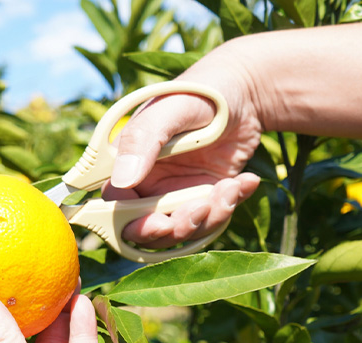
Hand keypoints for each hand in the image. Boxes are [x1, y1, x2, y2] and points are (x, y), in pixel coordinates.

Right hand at [105, 44, 263, 248]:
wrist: (244, 92)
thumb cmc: (199, 92)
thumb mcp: (170, 111)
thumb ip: (143, 141)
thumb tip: (122, 179)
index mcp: (127, 163)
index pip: (115, 206)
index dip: (132, 222)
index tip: (159, 223)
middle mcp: (148, 183)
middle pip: (148, 229)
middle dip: (175, 228)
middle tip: (200, 210)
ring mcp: (177, 193)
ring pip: (184, 230)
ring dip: (210, 216)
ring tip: (231, 187)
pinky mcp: (205, 197)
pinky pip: (213, 219)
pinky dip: (231, 206)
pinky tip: (246, 181)